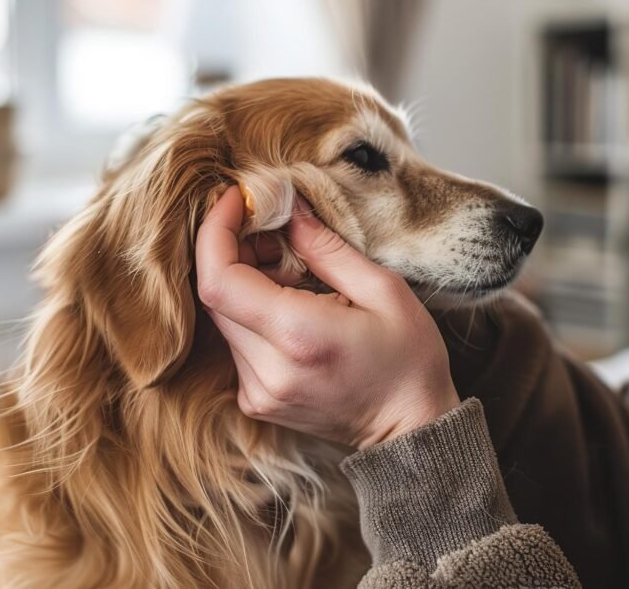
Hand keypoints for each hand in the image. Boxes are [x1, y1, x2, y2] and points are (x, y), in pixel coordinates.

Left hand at [195, 186, 460, 449]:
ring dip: (244, 280)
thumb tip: (289, 211)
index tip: (235, 200)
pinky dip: (252, 310)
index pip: (220, 280)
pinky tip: (290, 302)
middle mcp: (267, 370)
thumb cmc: (409, 359)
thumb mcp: (384, 290)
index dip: (216, 233)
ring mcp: (258, 391)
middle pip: (215, 295)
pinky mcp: (257, 400)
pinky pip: (236, 342)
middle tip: (274, 230)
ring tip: (290, 267)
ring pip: (223, 317)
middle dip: (234, 250)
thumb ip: (328, 249)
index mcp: (299, 337)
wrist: (413, 428)